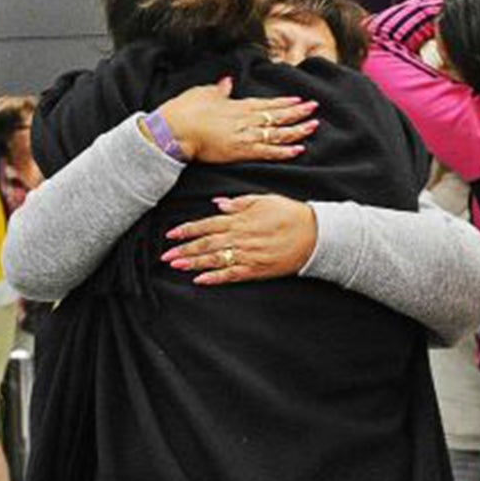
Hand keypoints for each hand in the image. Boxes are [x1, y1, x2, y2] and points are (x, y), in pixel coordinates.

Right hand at [155, 77, 317, 163]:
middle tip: (315, 108)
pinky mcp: (241, 151)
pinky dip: (284, 150)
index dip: (284, 102)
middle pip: (277, 115)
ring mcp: (245, 135)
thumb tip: (227, 82)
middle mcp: (245, 119)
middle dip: (297, 112)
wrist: (175, 130)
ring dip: (297, 129)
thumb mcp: (203, 93)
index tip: (299, 100)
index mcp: (237, 105)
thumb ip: (219, 89)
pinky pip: (268, 152)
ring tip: (313, 126)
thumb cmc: (185, 111)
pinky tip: (298, 149)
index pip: (266, 103)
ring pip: (277, 132)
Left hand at [161, 195, 316, 284]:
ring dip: (193, 264)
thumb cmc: (289, 214)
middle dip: (184, 249)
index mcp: (240, 219)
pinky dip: (215, 278)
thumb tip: (217, 204)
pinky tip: (200, 280)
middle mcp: (240, 237)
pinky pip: (232, 275)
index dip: (188, 230)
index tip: (171, 234)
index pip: (207, 224)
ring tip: (176, 266)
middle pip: (206, 244)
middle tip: (165, 256)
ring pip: (215, 260)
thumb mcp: (263, 199)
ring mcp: (248, 255)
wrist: (314, 234)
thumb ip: (238, 202)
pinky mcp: (257, 269)